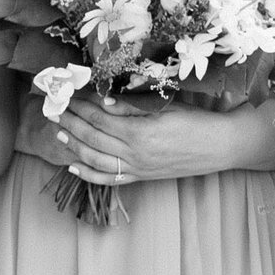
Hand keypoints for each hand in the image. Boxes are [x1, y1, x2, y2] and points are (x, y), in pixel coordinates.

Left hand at [44, 96, 236, 192]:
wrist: (220, 146)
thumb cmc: (196, 122)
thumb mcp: (164, 108)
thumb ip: (130, 108)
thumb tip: (102, 101)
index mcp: (139, 132)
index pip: (99, 117)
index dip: (79, 106)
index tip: (66, 95)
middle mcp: (134, 154)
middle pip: (92, 137)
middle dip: (70, 123)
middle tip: (54, 110)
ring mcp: (137, 168)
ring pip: (95, 159)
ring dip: (75, 146)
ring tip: (60, 134)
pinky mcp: (142, 177)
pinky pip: (110, 179)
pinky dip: (89, 174)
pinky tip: (74, 166)